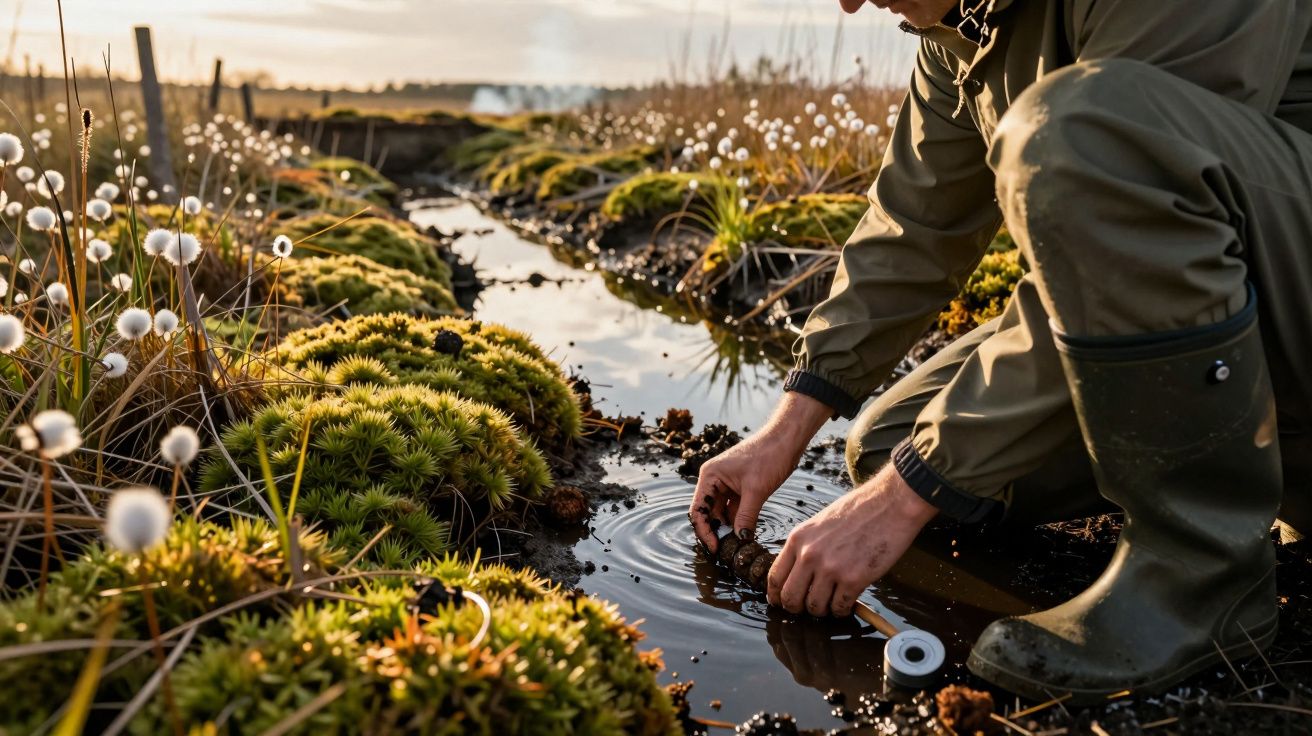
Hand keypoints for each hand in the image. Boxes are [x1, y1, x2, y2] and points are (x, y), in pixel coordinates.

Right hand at [689, 393, 831, 552]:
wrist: (786, 439)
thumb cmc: (769, 456)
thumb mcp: (757, 490)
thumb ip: (745, 517)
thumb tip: (740, 541)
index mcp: (710, 476)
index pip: (698, 510)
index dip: (704, 531)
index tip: (715, 548)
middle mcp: (714, 480)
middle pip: (707, 513)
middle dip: (716, 532)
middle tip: (726, 552)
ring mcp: (726, 483)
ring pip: (721, 512)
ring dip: (727, 528)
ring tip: (736, 546)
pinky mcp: (740, 487)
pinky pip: (734, 509)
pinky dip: (738, 521)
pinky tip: (744, 535)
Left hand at [767, 463, 936, 616]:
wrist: (890, 504)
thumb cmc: (858, 511)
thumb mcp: (819, 524)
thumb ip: (805, 547)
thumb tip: (797, 575)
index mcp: (798, 539)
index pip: (775, 577)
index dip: (775, 596)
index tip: (780, 603)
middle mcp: (809, 555)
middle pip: (790, 598)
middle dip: (797, 609)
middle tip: (807, 609)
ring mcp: (831, 568)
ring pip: (815, 607)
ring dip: (823, 610)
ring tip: (831, 603)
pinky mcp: (854, 579)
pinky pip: (840, 607)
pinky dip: (842, 610)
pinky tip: (848, 602)